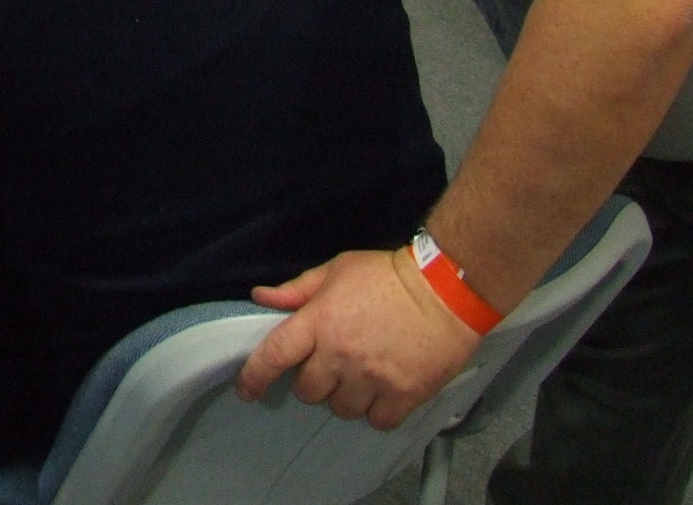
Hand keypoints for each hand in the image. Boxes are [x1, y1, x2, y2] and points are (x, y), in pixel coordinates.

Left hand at [236, 247, 478, 428]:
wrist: (445, 290)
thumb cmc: (387, 275)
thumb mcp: (337, 270)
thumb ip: (297, 290)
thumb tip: (260, 298)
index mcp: (320, 321)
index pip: (275, 355)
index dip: (255, 376)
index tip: (246, 390)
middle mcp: (341, 354)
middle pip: (308, 391)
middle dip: (313, 380)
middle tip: (331, 363)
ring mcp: (373, 378)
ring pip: (341, 409)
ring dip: (344, 397)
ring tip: (360, 375)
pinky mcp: (404, 395)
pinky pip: (376, 421)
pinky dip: (376, 411)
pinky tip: (382, 392)